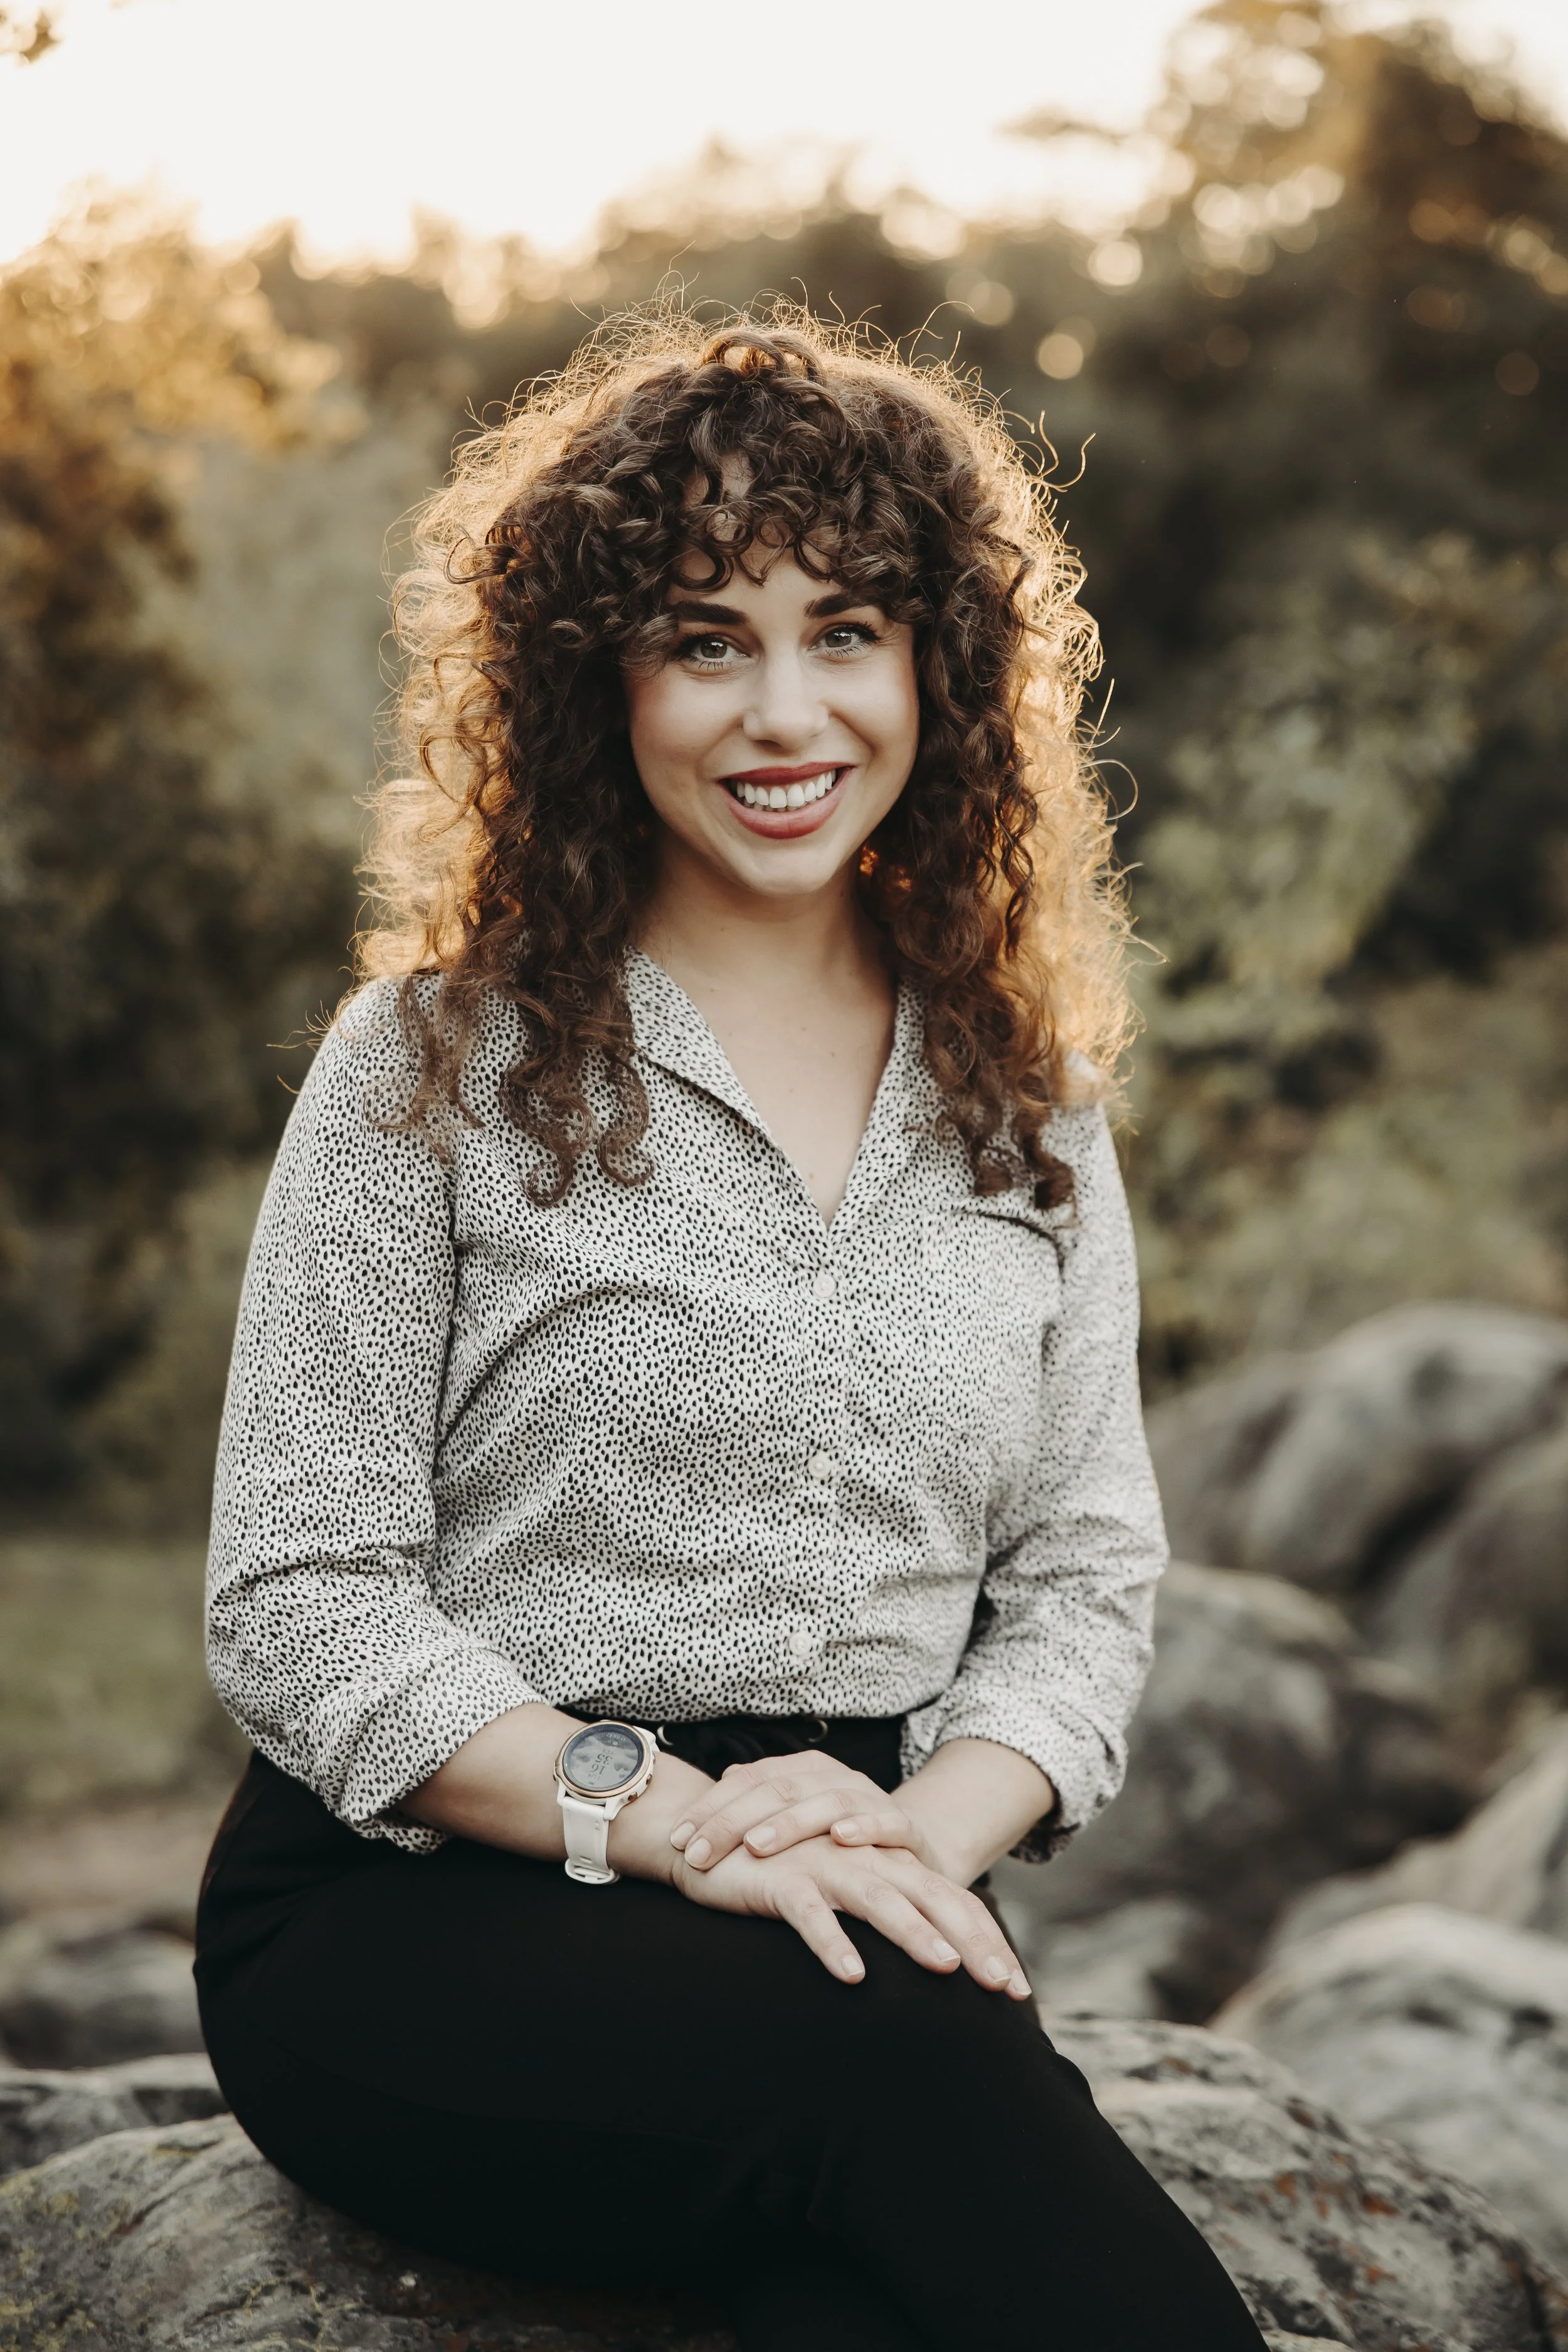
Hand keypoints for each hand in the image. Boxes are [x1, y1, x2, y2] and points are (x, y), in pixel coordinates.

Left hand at [669, 1749, 935, 1872]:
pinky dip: (864, 1826)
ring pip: (827, 1802)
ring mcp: (870, 1798)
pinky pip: (885, 1821)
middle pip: (779, 1790)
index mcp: (804, 1770)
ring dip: (790, 1824)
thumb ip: (759, 1802)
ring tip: (756, 1845)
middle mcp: (835, 1777)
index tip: (677, 1839)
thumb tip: (718, 1787)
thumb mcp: (797, 1819)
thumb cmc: (838, 1838)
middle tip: (699, 1853)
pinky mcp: (903, 1826)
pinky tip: (840, 1837)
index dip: (711, 1807)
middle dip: (733, 1822)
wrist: (912, 1847)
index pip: (749, 1779)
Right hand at [672, 1832, 1032, 1996]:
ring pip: (879, 1899)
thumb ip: (886, 1911)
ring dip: (913, 1933)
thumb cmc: (788, 1871)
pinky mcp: (782, 1879)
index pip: (952, 1899)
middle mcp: (867, 1861)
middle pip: (932, 1897)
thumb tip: (936, 1960)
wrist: (714, 1837)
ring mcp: (825, 1866)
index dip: (987, 1940)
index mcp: (888, 1865)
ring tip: (945, 1967)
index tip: (1019, 1990)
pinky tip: (853, 1973)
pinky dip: (832, 1942)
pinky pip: (811, 1913)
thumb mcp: (845, 1890)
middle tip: (1004, 1985)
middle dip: (972, 1941)